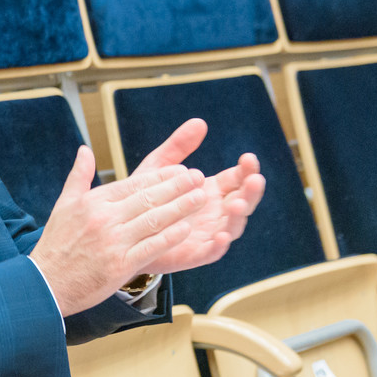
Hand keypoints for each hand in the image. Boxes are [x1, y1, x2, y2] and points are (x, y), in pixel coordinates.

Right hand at [28, 146, 207, 316]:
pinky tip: (187, 229)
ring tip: (201, 198)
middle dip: (177, 187)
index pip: (133, 183)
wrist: (46, 284)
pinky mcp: (120, 265)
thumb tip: (85, 150)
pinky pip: (152, 247)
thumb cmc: (57, 244)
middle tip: (198, 177)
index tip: (181, 170)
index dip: (161, 176)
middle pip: (148, 198)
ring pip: (154, 220)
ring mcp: (113, 242)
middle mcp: (104, 218)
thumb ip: (79, 176)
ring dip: (181, 208)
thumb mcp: (64, 205)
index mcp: (93, 202)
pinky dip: (170, 237)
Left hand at [132, 119, 263, 275]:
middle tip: (255, 179)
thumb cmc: (144, 197)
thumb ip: (178, 146)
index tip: (248, 158)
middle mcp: (214, 213)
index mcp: (211, 191)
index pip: (237, 179)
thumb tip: (199, 122)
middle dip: (251, 191)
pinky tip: (221, 236)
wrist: (122, 230)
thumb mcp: (159, 167)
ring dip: (239, 216)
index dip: (246, 170)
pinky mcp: (192, 254)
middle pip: (242, 201)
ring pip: (232, 226)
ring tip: (237, 204)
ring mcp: (206, 234)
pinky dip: (219, 246)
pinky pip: (211, 252)